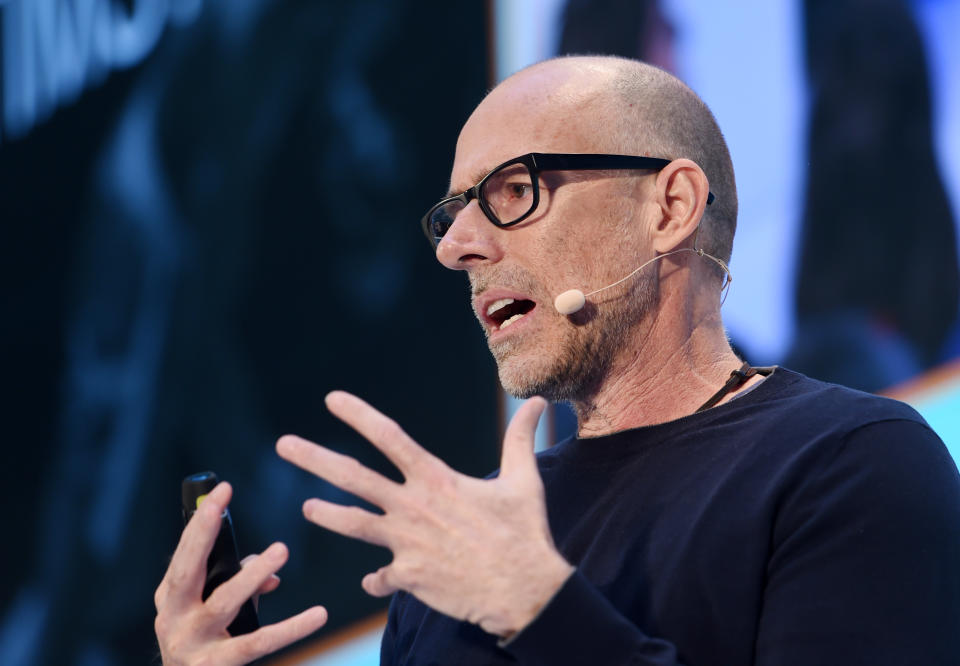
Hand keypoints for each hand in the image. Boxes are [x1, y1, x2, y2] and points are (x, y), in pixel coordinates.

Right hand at [154, 482, 327, 664]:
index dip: (201, 522)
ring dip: (253, 574)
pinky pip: (259, 642)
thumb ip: (237, 584)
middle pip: (188, 571)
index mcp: (170, 597)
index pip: (185, 552)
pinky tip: (317, 614)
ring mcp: (191, 643)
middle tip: (222, 506)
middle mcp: (173, 618)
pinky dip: (292, 627)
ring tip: (280, 551)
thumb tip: (270, 572)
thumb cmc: (204, 643)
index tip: (223, 490)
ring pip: (224, 601)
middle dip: (204, 534)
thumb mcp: (209, 610)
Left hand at [276, 392, 574, 637]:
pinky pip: (381, 577)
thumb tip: (538, 404)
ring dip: (327, 515)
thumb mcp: (525, 481)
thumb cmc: (524, 533)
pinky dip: (377, 578)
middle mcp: (414, 507)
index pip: (390, 438)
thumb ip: (520, 439)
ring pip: (353, 525)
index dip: (359, 416)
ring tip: (306, 508)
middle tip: (282, 445)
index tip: (332, 400)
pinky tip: (373, 579)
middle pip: (353, 477)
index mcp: (437, 480)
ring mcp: (407, 544)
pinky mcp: (409, 578)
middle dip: (314, 459)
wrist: (525, 591)